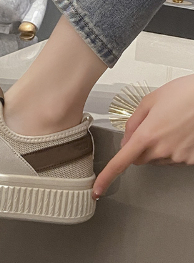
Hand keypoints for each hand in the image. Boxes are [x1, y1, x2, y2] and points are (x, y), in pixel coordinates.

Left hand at [93, 74, 193, 199]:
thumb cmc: (183, 94)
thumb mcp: (150, 102)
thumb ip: (133, 122)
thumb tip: (126, 140)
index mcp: (147, 134)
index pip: (121, 162)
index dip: (107, 177)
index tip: (98, 189)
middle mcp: (162, 149)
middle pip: (139, 159)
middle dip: (138, 148)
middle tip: (149, 129)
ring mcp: (179, 157)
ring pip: (158, 159)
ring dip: (157, 148)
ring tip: (170, 126)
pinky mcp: (192, 160)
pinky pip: (175, 159)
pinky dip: (174, 149)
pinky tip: (181, 133)